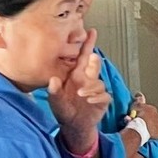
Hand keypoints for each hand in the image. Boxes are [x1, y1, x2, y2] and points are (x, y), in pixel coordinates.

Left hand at [47, 31, 109, 157]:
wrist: (74, 125)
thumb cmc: (64, 110)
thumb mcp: (55, 100)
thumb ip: (54, 90)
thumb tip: (54, 80)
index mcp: (75, 76)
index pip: (82, 57)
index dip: (87, 44)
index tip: (91, 31)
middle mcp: (86, 80)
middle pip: (94, 66)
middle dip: (95, 61)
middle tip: (93, 58)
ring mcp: (95, 90)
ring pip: (98, 82)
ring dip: (91, 87)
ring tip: (82, 94)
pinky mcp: (102, 100)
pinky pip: (104, 95)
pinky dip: (97, 97)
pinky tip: (89, 100)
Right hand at [131, 97, 157, 139]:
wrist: (140, 127)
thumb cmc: (137, 116)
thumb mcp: (136, 106)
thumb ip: (138, 100)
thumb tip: (139, 94)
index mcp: (153, 109)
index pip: (148, 111)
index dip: (143, 114)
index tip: (138, 117)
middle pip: (152, 118)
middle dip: (147, 120)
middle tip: (140, 124)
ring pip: (155, 126)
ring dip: (150, 127)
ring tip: (143, 129)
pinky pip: (157, 133)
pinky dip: (153, 134)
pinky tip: (148, 134)